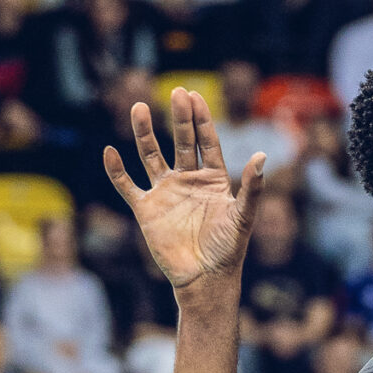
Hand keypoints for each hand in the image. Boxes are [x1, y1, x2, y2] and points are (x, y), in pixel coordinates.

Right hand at [105, 88, 264, 291]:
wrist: (204, 280)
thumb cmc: (228, 251)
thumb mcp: (243, 217)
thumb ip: (251, 188)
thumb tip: (262, 156)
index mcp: (212, 179)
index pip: (206, 142)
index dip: (201, 120)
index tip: (195, 96)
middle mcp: (188, 180)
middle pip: (180, 141)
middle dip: (179, 118)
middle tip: (177, 92)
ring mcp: (166, 193)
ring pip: (151, 156)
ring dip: (144, 133)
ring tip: (139, 108)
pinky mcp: (146, 210)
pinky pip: (127, 186)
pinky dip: (117, 171)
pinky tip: (110, 152)